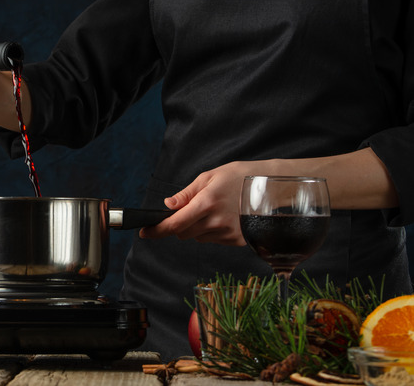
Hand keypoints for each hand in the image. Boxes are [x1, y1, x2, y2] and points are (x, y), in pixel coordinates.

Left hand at [139, 161, 270, 245]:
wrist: (273, 187)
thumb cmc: (240, 177)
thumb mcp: (210, 177)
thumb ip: (187, 194)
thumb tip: (168, 206)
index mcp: (206, 203)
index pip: (175, 224)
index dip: (157, 230)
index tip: (144, 232)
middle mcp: (216, 221)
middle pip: (183, 233)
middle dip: (179, 224)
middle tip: (189, 210)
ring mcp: (228, 233)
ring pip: (198, 237)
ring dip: (196, 228)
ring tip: (214, 209)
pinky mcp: (237, 240)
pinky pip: (213, 240)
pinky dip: (211, 231)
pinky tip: (224, 217)